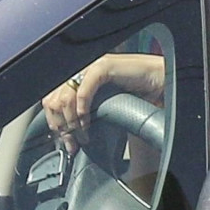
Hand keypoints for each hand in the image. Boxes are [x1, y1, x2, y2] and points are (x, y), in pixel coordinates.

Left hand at [42, 53, 164, 154]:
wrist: (159, 81)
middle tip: (71, 143)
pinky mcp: (102, 68)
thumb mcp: (104, 104)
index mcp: (77, 75)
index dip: (54, 121)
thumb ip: (86, 110)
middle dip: (60, 125)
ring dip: (71, 122)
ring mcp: (89, 66)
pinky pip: (83, 91)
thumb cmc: (137, 92)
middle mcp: (80, 68)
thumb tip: (70, 132)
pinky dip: (82, 111)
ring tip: (82, 136)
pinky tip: (87, 123)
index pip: (51, 98)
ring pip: (65, 97)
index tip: (64, 140)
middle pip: (54, 99)